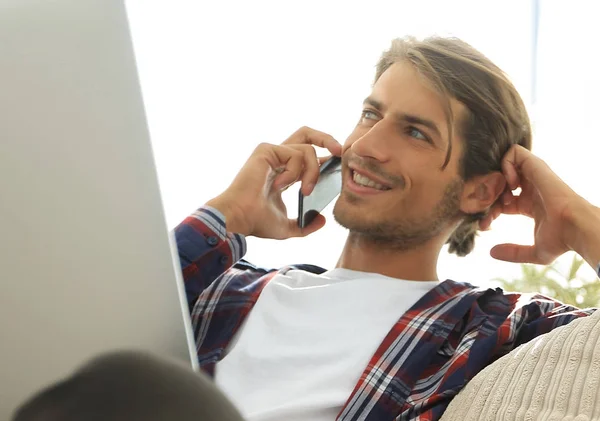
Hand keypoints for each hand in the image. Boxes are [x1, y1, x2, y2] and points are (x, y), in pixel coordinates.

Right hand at [206, 127, 341, 238]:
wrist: (239, 219)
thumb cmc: (256, 222)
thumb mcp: (287, 227)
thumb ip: (305, 225)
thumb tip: (322, 220)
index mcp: (283, 172)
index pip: (308, 156)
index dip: (325, 158)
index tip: (337, 170)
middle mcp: (278, 159)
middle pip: (307, 135)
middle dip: (326, 138)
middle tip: (339, 153)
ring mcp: (272, 152)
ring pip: (308, 149)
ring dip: (313, 171)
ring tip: (306, 191)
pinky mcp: (267, 150)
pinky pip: (296, 154)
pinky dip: (296, 172)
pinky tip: (282, 185)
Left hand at [479, 144, 586, 264]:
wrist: (574, 227)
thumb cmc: (561, 239)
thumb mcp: (534, 251)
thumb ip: (512, 253)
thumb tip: (491, 252)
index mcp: (528, 204)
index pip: (500, 201)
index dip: (489, 211)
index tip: (485, 225)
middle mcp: (529, 188)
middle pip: (498, 183)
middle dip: (487, 194)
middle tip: (490, 209)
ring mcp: (532, 176)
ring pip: (503, 164)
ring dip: (496, 179)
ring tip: (503, 196)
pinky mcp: (535, 165)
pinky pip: (514, 152)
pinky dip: (505, 166)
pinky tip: (511, 185)